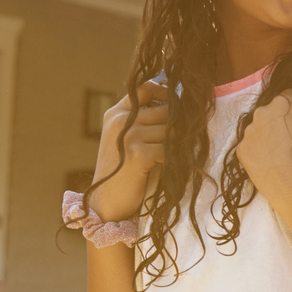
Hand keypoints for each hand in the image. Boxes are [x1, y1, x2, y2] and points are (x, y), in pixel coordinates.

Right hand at [89, 82, 170, 220]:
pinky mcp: (138, 155)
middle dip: (178, 125)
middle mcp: (120, 121)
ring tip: (176, 155)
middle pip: (165, 110)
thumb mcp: (122, 140)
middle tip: (185, 138)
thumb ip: (139, 121)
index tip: (179, 103)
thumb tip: (177, 108)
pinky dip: (173, 159)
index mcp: (115, 114)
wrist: (106, 202)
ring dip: (178, 144)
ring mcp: (128, 137)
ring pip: (171, 130)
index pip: (145, 88)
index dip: (166, 92)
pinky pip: (169, 149)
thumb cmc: (121, 171)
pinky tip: (167, 167)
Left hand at [236, 92, 291, 205]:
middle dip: (281, 121)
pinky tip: (271, 163)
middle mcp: (262, 113)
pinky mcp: (241, 151)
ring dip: (268, 136)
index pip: (290, 96)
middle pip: (271, 112)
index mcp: (284, 103)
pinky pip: (251, 147)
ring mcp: (249, 133)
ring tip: (281, 154)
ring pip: (260, 129)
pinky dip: (259, 152)